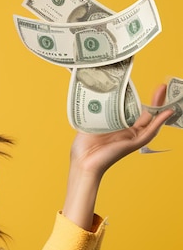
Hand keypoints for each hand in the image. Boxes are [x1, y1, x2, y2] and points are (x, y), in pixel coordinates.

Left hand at [62, 84, 173, 229]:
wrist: (82, 162)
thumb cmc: (83, 148)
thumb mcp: (89, 124)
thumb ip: (96, 112)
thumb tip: (96, 97)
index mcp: (117, 127)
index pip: (132, 112)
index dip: (138, 101)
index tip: (142, 88)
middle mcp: (126, 132)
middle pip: (145, 115)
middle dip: (154, 101)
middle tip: (161, 86)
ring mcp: (131, 138)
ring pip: (151, 122)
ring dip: (159, 107)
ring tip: (163, 92)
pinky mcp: (133, 144)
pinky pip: (149, 133)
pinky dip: (159, 123)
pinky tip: (166, 113)